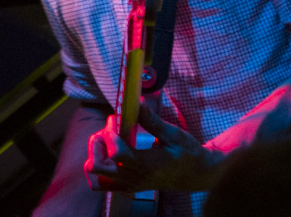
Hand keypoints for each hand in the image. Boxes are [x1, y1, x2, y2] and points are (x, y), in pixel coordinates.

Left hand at [83, 101, 225, 192]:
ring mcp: (129, 185)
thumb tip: (137, 103)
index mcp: (146, 166)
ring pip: (96, 176)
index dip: (110, 134)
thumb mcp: (173, 134)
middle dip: (97, 143)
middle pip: (97, 166)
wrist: (195, 174)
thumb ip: (152, 121)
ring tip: (108, 141)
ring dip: (95, 155)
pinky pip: (102, 183)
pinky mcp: (127, 187)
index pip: (116, 154)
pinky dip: (99, 167)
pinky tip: (110, 152)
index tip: (115, 119)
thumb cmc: (186, 152)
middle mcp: (133, 178)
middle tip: (110, 129)